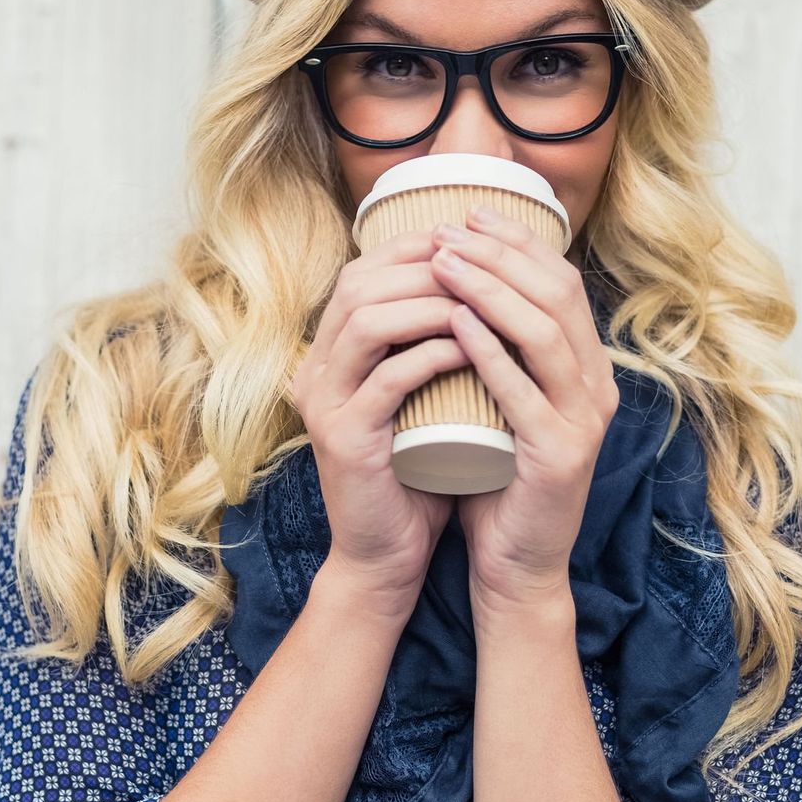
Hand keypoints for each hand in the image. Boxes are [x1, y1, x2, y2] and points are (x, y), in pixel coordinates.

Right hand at [290, 228, 471, 601]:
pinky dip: (431, 355)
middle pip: (359, 284)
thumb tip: (487, 281)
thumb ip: (435, 344)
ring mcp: (323, 404)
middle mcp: (315, 370)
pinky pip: (386, 380)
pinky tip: (471, 347)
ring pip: (366, 322)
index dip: (415, 248)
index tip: (473, 245)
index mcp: (329, 353)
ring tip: (480, 302)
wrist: (388, 555)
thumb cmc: (417, 471)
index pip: (363, 272)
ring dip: (428, 303)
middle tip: (482, 266)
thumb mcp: (424, 396)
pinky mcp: (343, 440)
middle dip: (425, 266)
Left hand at [428, 207, 619, 614]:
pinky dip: (489, 350)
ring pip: (543, 332)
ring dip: (490, 289)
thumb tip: (457, 279)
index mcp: (586, 368)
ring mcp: (582, 420)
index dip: (518, 243)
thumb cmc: (495, 478)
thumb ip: (495, 349)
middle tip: (446, 231)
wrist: (514, 564)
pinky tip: (455, 322)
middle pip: (557, 295)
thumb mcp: (500, 400)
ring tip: (443, 263)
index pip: (562, 282)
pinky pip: (523, 389)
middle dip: (500, 254)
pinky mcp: (558, 454)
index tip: (468, 215)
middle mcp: (596, 387)